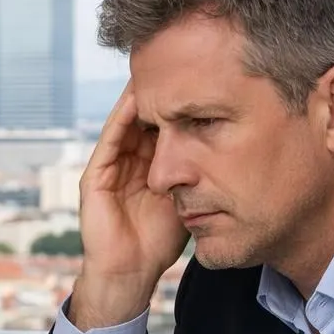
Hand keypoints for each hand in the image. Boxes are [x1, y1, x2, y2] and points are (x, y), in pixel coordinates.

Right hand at [70, 82, 188, 329]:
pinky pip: (112, 138)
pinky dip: (125, 116)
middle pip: (147, 115)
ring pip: (128, 120)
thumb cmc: (159, 242)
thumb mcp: (190, 198)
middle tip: (182, 58)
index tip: (203, 76)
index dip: (181, 102)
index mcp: (149, 164)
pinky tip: (139, 95)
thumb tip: (238, 149)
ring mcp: (109, 165)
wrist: (129, 274)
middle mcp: (128, 159)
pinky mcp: (95, 175)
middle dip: (163, 90)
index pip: (166, 123)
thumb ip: (202, 174)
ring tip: (160, 66)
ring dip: (142, 95)